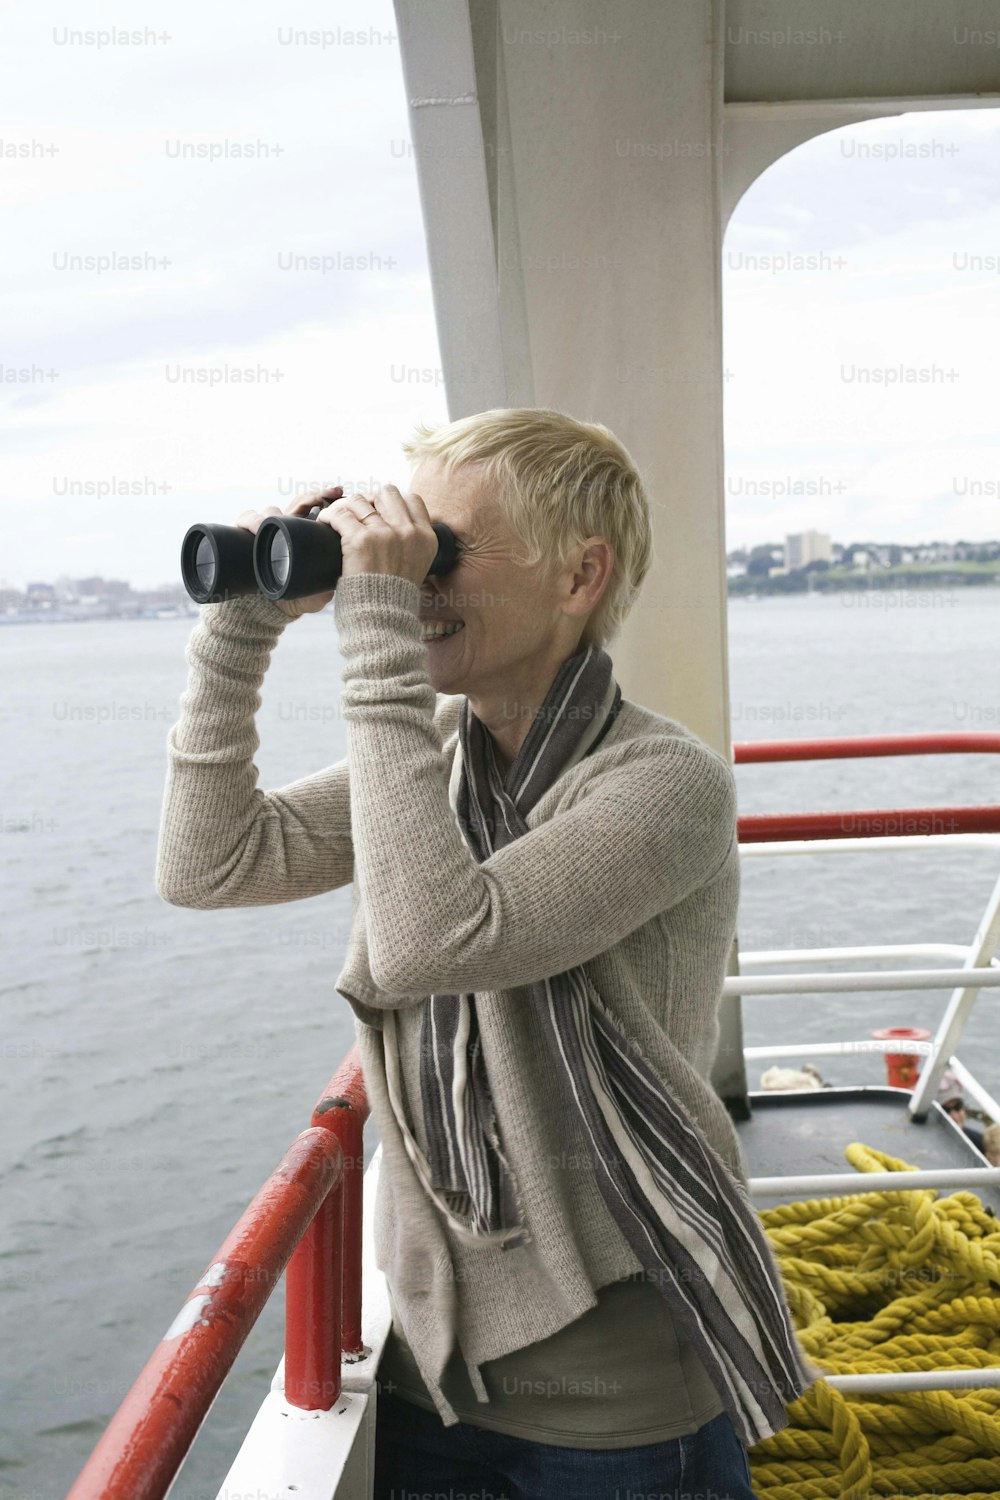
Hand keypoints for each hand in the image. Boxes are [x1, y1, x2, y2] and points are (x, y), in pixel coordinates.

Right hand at [234, 487, 343, 617]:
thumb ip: (329, 583)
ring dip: (275, 513)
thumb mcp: (316, 590)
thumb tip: (343, 577)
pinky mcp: (244, 536)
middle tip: (325, 496)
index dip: (325, 497)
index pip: (315, 508)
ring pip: (270, 510)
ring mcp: (266, 531)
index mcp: (303, 534)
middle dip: (310, 497)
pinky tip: (256, 528)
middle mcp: (285, 528)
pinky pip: (245, 520)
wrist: (265, 607)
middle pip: (297, 503)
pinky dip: (250, 521)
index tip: (339, 492)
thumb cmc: (291, 596)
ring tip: (280, 520)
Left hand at [315, 484, 438, 588]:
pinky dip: (329, 515)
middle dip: (370, 500)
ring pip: (360, 500)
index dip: (392, 501)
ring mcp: (385, 534)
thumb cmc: (393, 596)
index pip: (412, 499)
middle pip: (386, 493)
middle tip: (357, 513)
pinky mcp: (361, 540)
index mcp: (426, 537)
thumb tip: (394, 521)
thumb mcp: (416, 566)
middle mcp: (408, 532)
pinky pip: (341, 514)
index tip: (379, 511)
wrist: (382, 618)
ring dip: (346, 506)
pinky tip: (325, 522)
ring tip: (337, 517)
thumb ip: (411, 542)